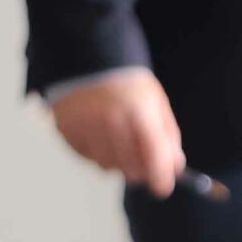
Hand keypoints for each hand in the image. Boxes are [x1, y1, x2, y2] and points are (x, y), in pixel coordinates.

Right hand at [50, 69, 185, 198]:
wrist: (86, 54)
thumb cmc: (127, 79)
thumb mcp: (156, 101)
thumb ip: (168, 136)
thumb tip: (175, 167)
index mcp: (139, 113)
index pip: (154, 159)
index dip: (161, 179)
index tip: (162, 187)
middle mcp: (110, 122)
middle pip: (130, 169)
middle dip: (140, 169)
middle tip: (142, 158)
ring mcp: (85, 127)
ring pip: (107, 166)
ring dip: (117, 161)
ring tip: (118, 138)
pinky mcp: (65, 130)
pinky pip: (86, 157)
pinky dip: (96, 152)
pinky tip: (99, 133)